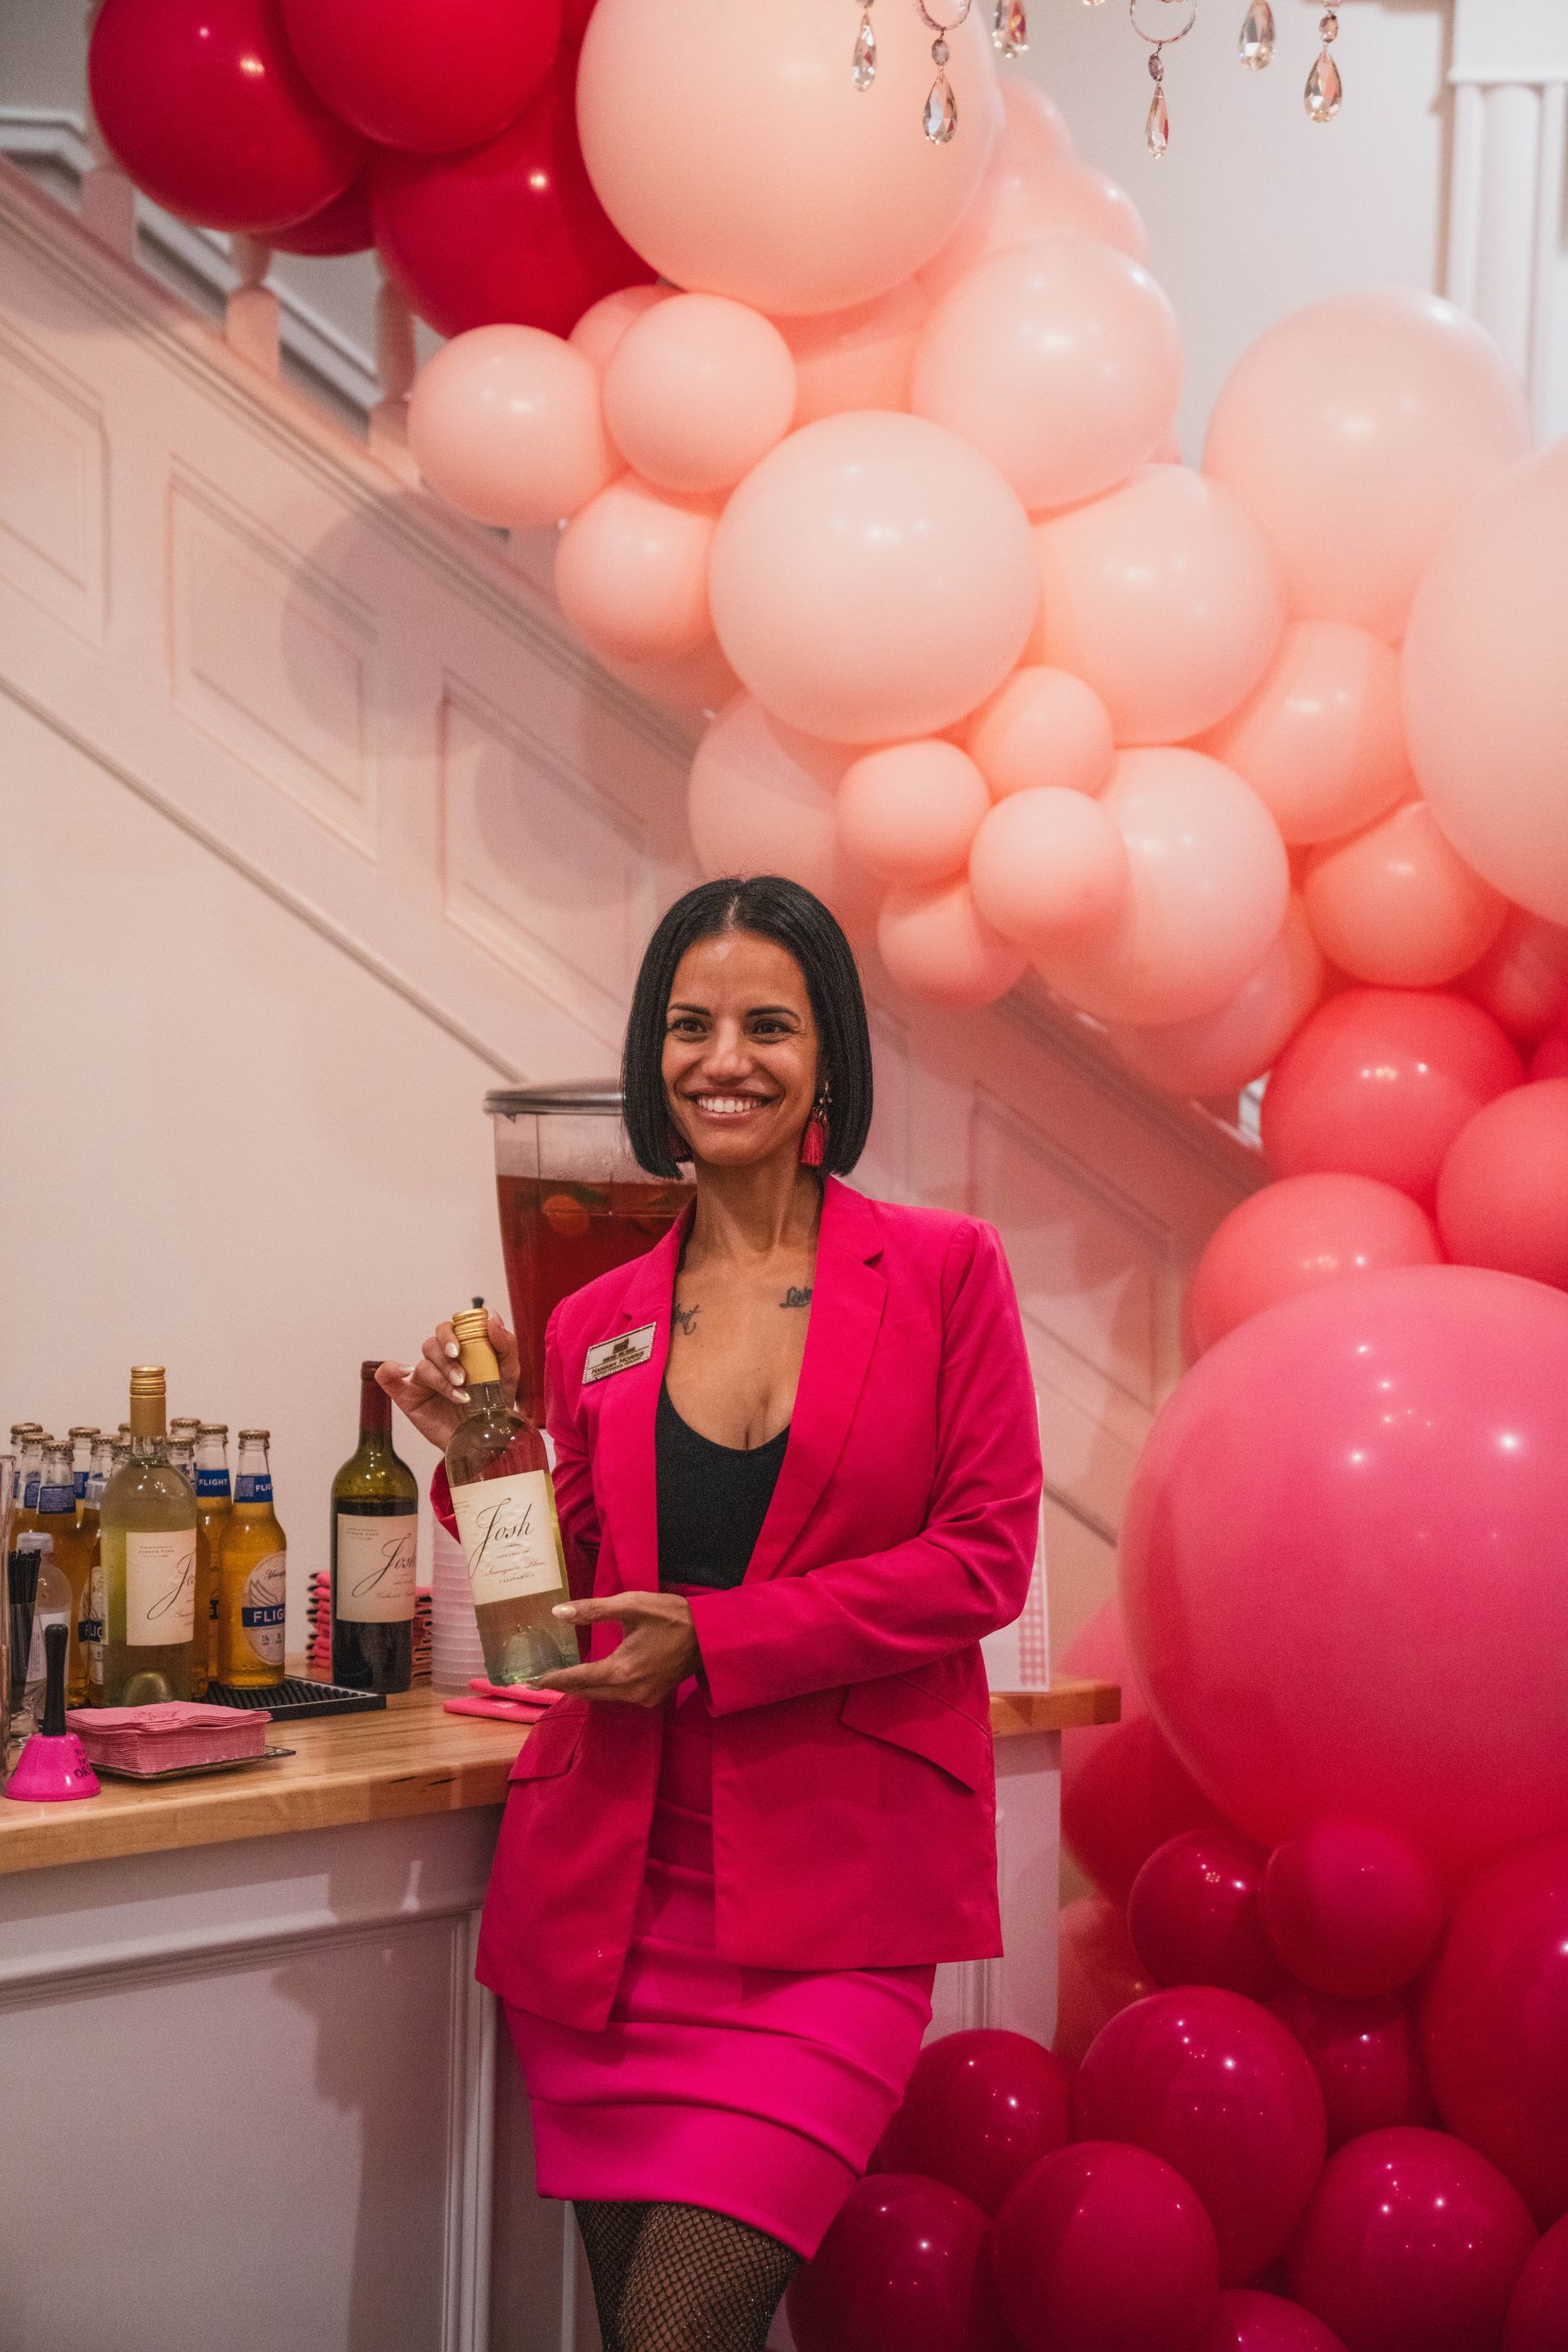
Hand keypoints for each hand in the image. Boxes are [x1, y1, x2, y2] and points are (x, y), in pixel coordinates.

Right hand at [375, 1312, 519, 1451]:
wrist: (486, 1439)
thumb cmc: (495, 1404)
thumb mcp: (509, 1374)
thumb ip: (505, 1344)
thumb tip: (491, 1316)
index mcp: (461, 1350)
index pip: (449, 1329)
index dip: (452, 1335)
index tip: (461, 1350)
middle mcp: (440, 1361)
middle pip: (432, 1343)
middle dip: (446, 1358)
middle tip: (461, 1376)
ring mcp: (423, 1380)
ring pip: (423, 1364)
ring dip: (440, 1378)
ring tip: (460, 1396)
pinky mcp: (409, 1397)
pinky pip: (388, 1378)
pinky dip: (389, 1370)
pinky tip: (404, 1372)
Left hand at [532, 1592, 699, 1708]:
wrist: (711, 1636)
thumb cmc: (672, 1616)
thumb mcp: (632, 1605)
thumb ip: (593, 1609)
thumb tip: (559, 1613)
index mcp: (620, 1670)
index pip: (577, 1678)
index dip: (552, 1679)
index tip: (530, 1680)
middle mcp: (628, 1692)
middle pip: (586, 1692)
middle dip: (563, 1686)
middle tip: (540, 1679)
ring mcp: (642, 1699)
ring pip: (601, 1697)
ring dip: (582, 1688)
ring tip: (561, 1677)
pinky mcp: (652, 1699)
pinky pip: (617, 1698)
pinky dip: (602, 1689)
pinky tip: (593, 1678)